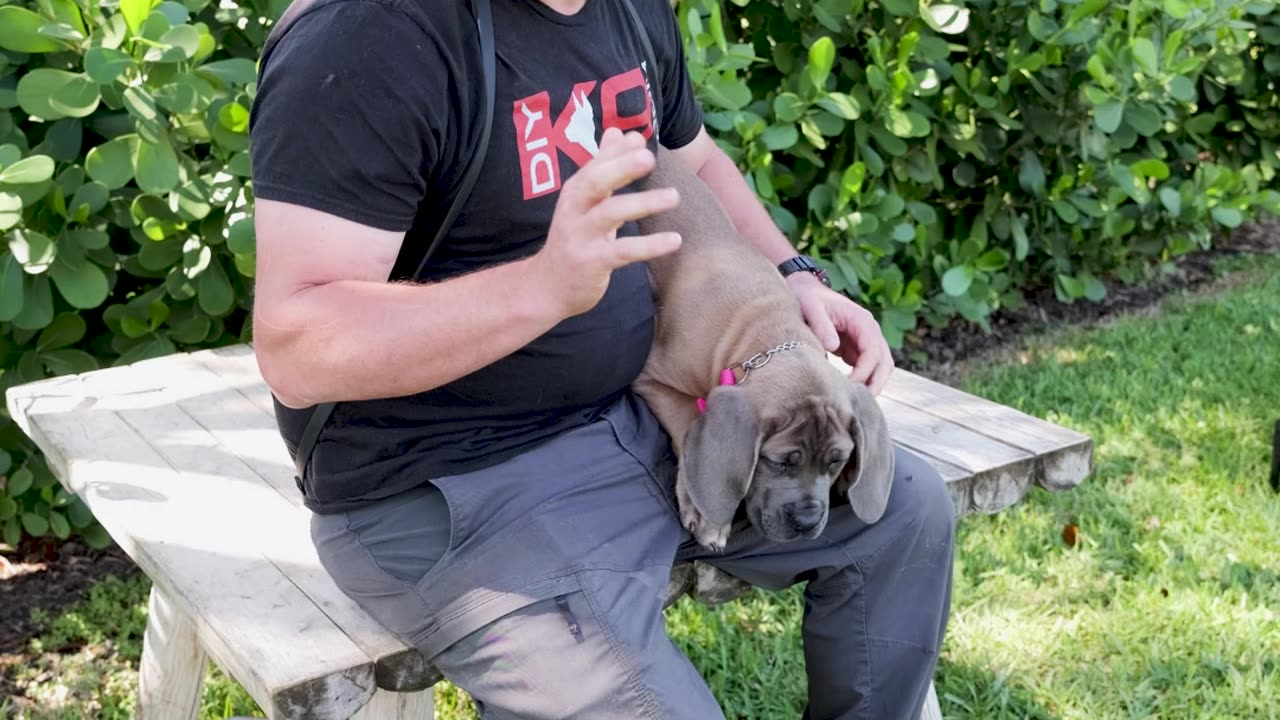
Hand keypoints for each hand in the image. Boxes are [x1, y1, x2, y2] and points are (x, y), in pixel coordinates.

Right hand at [532, 128, 681, 317]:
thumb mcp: (586, 202)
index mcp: (574, 193)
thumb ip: (604, 167)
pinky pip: (623, 251)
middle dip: (621, 168)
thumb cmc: (574, 239)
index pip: (594, 165)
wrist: (547, 287)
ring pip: (609, 214)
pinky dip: (649, 246)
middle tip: (649, 157)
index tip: (639, 138)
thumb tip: (619, 132)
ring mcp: (580, 238)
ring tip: (674, 197)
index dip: (616, 152)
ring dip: (642, 203)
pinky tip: (674, 241)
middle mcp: (573, 211)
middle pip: (594, 183)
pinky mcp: (592, 263)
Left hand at [787, 273, 894, 394]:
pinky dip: (863, 383)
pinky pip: (867, 369)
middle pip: (884, 363)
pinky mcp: (855, 350)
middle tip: (859, 403)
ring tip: (856, 403)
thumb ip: (821, 325)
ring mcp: (864, 341)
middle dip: (875, 383)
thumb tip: (832, 346)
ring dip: (872, 385)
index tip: (849, 386)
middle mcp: (869, 331)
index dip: (864, 371)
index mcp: (862, 321)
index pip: (873, 351)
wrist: (805, 290)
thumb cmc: (808, 298)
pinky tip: (849, 395)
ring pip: (880, 368)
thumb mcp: (811, 307)